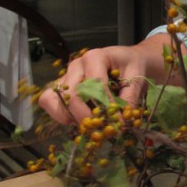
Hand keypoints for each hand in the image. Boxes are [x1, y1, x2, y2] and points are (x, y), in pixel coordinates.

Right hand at [38, 34, 171, 123]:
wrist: (127, 59)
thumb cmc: (132, 66)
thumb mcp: (137, 79)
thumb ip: (129, 99)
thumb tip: (121, 122)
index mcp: (96, 57)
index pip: (95, 85)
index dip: (104, 106)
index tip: (117, 123)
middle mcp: (76, 65)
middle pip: (71, 93)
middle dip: (83, 115)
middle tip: (99, 129)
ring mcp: (67, 75)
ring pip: (52, 97)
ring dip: (66, 115)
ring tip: (84, 125)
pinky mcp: (63, 85)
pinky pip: (50, 100)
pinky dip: (60, 114)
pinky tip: (76, 121)